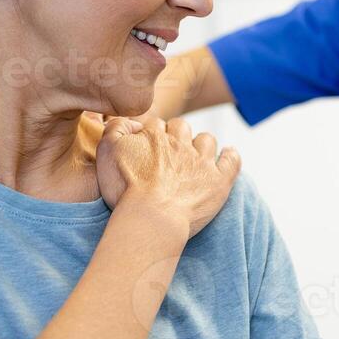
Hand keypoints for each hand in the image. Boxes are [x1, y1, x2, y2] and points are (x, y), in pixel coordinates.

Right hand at [95, 116, 240, 239]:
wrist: (151, 217)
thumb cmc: (125, 188)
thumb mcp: (107, 151)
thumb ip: (115, 128)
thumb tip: (131, 122)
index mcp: (154, 136)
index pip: (154, 125)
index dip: (150, 134)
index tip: (147, 147)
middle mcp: (180, 144)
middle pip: (181, 127)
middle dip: (176, 134)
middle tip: (170, 152)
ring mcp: (201, 162)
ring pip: (206, 139)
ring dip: (202, 144)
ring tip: (196, 156)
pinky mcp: (219, 180)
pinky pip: (232, 160)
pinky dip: (231, 155)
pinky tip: (228, 155)